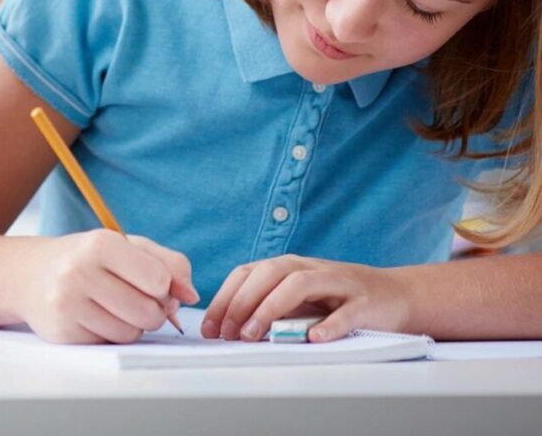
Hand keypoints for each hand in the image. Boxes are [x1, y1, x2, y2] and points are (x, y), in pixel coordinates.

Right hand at [20, 230, 197, 343]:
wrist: (29, 275)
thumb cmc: (88, 259)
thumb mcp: (127, 247)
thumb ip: (169, 264)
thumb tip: (191, 296)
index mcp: (101, 243)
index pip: (159, 280)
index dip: (163, 287)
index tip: (149, 283)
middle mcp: (80, 271)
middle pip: (149, 313)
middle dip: (151, 311)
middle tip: (132, 299)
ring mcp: (67, 303)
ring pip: (131, 334)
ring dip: (131, 326)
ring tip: (112, 308)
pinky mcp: (62, 331)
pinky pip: (109, 346)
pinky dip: (110, 336)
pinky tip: (93, 318)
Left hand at [202, 255, 410, 342]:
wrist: (395, 294)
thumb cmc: (337, 299)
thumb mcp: (298, 298)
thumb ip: (269, 305)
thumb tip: (230, 326)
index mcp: (288, 266)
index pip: (247, 274)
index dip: (225, 298)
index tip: (211, 327)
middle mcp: (309, 268)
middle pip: (268, 274)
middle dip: (242, 302)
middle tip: (228, 333)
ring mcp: (337, 283)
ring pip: (299, 284)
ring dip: (271, 308)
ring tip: (254, 334)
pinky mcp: (364, 303)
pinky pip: (344, 312)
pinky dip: (328, 324)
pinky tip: (313, 338)